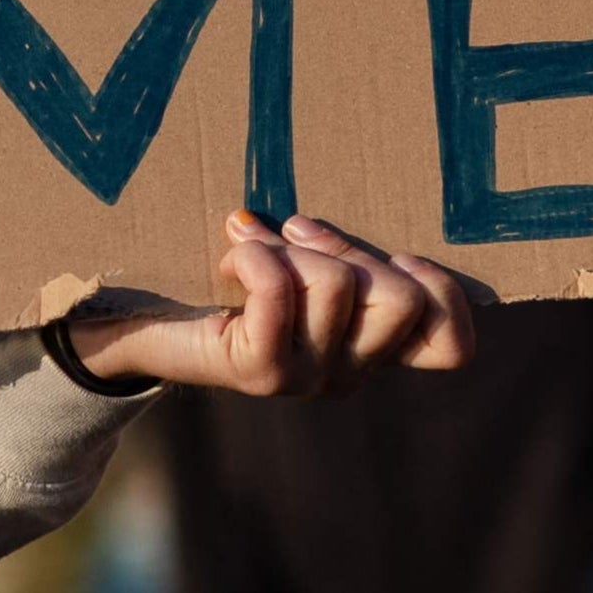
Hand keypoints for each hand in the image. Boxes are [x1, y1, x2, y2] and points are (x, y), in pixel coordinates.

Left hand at [58, 211, 481, 397]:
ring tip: (257, 246)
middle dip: (351, 250)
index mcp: (370, 351)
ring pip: (342, 287)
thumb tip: (320, 213)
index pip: (450, 349)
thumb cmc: (225, 280)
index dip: (443, 295)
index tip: (397, 252)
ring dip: (295, 248)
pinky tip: (235, 251)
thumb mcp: (298, 260)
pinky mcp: (261, 373)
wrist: (142, 324)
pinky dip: (259, 255)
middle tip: (299, 234)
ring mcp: (307, 380)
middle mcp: (348, 376)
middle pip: (401, 302)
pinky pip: (281, 292)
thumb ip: (334, 250)